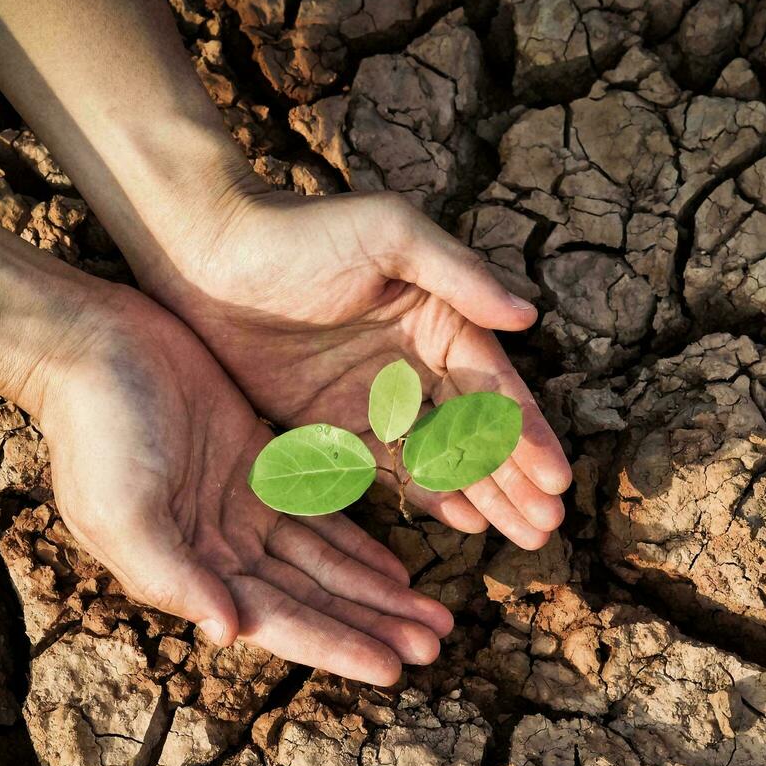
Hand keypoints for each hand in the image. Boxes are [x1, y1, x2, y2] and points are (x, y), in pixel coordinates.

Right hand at [34, 287, 453, 685]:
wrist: (92, 345)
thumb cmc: (98, 430)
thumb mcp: (124, 510)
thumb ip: (172, 576)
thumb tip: (228, 633)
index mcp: (188, 571)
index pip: (277, 620)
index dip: (335, 645)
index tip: (393, 669)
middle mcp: (220, 550)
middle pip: (312, 600)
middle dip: (371, 626)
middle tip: (435, 648)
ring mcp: (241, 509)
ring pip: (324, 564)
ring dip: (375, 594)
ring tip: (432, 619)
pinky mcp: (257, 466)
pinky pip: (319, 515)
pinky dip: (357, 545)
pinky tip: (397, 571)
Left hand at [137, 186, 572, 549]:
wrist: (208, 253)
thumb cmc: (303, 231)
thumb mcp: (390, 233)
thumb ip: (460, 276)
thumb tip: (530, 316)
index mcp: (440, 316)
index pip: (494, 387)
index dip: (527, 435)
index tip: (557, 479)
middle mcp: (417, 361)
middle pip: (477, 431)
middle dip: (516, 479)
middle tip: (547, 528)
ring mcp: (376, 396)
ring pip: (442, 456)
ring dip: (485, 494)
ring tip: (522, 535)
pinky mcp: (333, 423)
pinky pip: (389, 467)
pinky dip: (427, 494)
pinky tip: (464, 521)